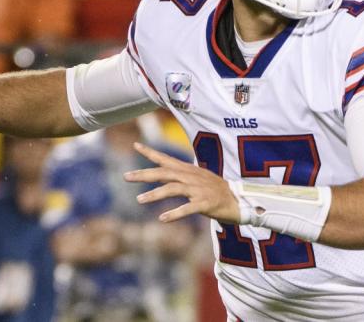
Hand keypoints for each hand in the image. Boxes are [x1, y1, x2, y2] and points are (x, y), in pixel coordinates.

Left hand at [124, 142, 240, 223]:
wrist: (237, 201)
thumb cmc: (215, 190)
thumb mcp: (197, 178)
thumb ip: (181, 175)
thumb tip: (165, 171)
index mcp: (188, 171)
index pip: (166, 159)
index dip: (150, 152)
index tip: (135, 145)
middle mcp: (191, 177)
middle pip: (164, 173)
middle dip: (144, 175)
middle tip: (126, 176)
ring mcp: (198, 190)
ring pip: (172, 189)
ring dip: (154, 194)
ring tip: (139, 200)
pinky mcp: (204, 204)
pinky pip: (187, 208)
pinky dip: (174, 213)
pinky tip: (162, 219)